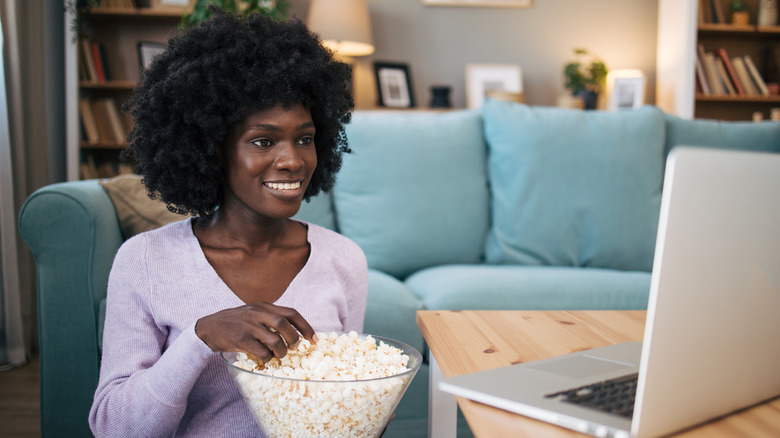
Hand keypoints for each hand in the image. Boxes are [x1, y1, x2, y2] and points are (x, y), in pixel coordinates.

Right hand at [195, 302, 315, 361]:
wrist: (209, 327)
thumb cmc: (235, 323)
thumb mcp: (254, 313)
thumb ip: (271, 318)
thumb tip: (295, 332)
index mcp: (264, 306)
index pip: (291, 313)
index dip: (306, 326)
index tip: (314, 339)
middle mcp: (257, 313)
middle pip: (284, 324)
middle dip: (294, 339)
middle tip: (295, 348)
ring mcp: (248, 326)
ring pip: (274, 339)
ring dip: (281, 351)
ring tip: (279, 355)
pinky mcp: (240, 340)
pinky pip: (261, 351)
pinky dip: (267, 358)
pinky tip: (265, 359)